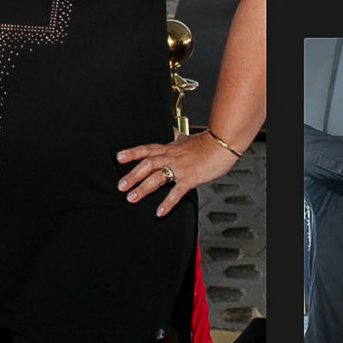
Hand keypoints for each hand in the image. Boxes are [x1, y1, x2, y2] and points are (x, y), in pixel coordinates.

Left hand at [116, 129, 234, 216]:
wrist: (222, 145)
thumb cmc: (208, 144)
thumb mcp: (188, 138)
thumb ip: (178, 137)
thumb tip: (173, 130)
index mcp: (170, 148)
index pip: (147, 149)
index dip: (132, 153)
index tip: (119, 157)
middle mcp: (171, 157)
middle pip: (147, 165)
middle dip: (132, 175)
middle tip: (121, 186)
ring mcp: (180, 168)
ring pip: (157, 177)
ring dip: (143, 188)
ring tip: (132, 198)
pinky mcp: (190, 178)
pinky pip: (176, 192)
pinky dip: (167, 202)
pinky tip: (160, 211)